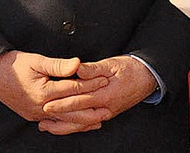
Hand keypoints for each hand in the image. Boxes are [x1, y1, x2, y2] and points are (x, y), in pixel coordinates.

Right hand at [0, 50, 108, 130]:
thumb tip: (78, 64)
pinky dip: (69, 124)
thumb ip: (58, 64)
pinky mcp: (32, 117)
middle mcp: (41, 107)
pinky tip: (79, 123)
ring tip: (100, 119)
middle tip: (109, 106)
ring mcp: (36, 114)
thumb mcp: (35, 59)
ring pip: (65, 121)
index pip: (73, 89)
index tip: (105, 79)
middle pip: (73, 111)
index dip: (91, 84)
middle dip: (92, 109)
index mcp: (43, 92)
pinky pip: (55, 123)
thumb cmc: (12, 64)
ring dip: (83, 121)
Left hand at [38, 55, 157, 132]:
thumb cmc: (130, 69)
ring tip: (47, 126)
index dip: (62, 103)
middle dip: (59, 119)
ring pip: (83, 124)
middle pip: (78, 117)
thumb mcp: (112, 64)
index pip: (79, 101)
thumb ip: (93, 68)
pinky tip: (65, 125)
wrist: (148, 77)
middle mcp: (106, 108)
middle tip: (41, 119)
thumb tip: (77, 68)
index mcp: (106, 95)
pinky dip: (76, 125)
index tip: (47, 104)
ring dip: (65, 126)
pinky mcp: (107, 113)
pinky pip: (89, 122)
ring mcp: (107, 112)